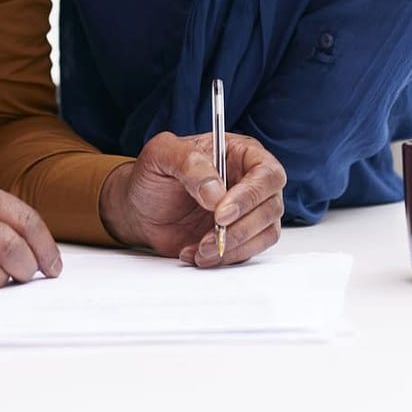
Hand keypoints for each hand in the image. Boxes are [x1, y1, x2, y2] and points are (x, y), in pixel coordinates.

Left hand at [99, 132, 285, 267]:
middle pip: (271, 206)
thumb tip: (216, 193)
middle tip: (209, 236)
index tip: (221, 213)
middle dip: (241, 227)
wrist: (140, 208)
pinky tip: (196, 253)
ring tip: (199, 248)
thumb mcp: (162, 154)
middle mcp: (251, 181)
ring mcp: (249, 211)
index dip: (249, 195)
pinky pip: (248, 251)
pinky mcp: (241, 236)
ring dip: (234, 246)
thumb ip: (189, 164)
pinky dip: (224, 258)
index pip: (266, 173)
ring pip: (265, 233)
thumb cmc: (154, 175)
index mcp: (241, 153)